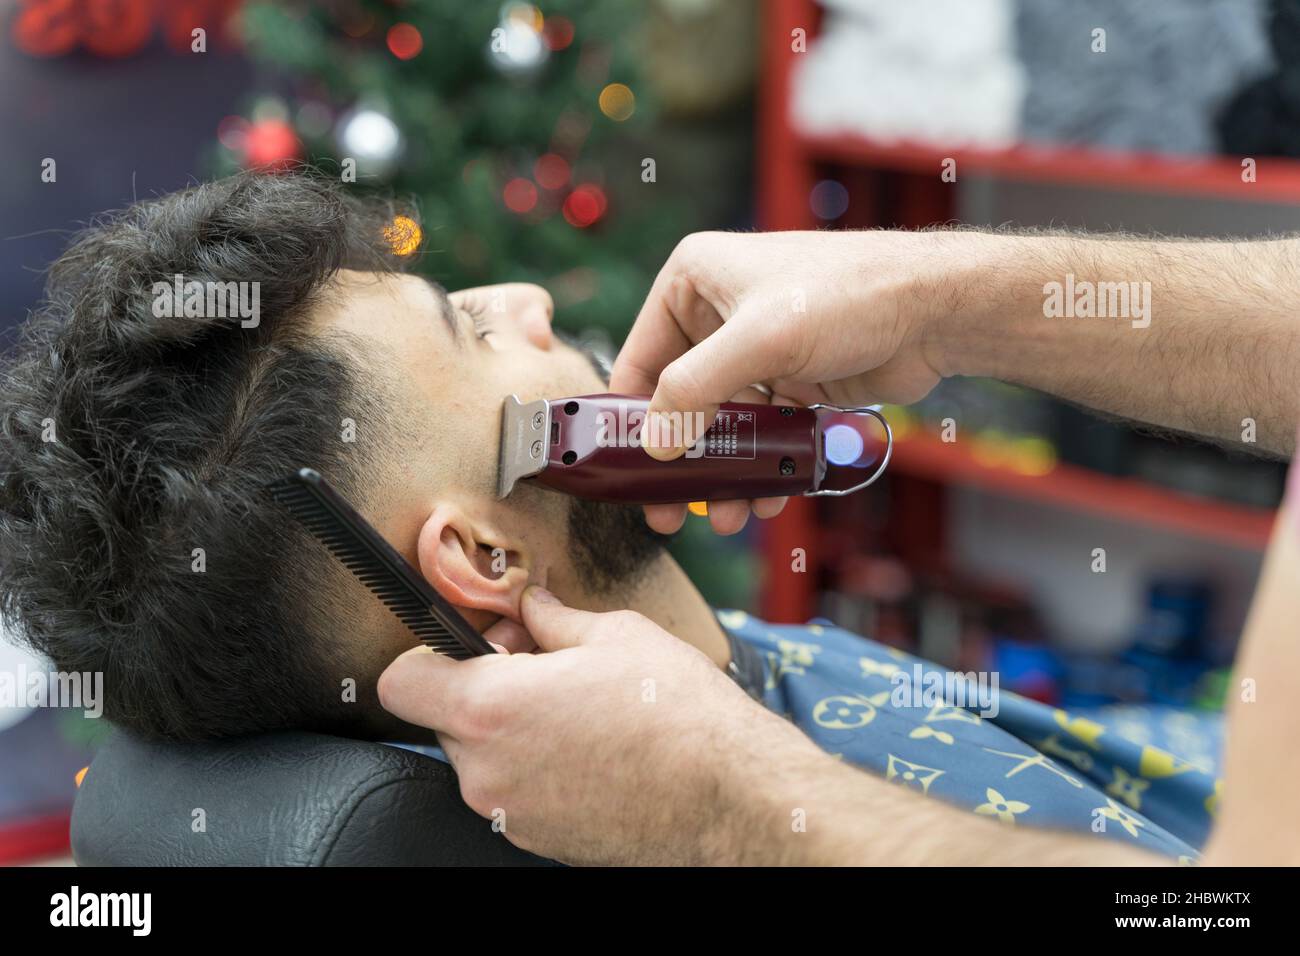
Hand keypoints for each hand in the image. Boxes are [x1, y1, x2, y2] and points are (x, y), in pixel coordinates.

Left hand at [376, 586, 818, 865]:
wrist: (729, 797)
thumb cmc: (678, 714)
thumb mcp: (614, 635)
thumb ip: (553, 618)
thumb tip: (531, 604)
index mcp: (490, 708)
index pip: (401, 681)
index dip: (430, 653)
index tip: (469, 644)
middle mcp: (486, 770)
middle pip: (445, 717)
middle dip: (484, 687)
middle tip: (544, 666)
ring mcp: (509, 813)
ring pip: (482, 756)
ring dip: (513, 729)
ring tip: (580, 710)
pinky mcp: (537, 839)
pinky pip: (515, 790)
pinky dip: (539, 767)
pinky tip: (594, 748)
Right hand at [610, 230, 975, 533]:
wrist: (935, 309)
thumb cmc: (848, 296)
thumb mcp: (760, 340)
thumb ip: (696, 391)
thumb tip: (654, 445)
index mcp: (693, 280)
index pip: (640, 358)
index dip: (630, 419)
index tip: (627, 473)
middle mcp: (718, 312)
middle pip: (678, 398)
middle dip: (679, 458)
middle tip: (669, 511)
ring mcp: (756, 348)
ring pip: (723, 422)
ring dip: (723, 471)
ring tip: (727, 516)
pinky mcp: (791, 377)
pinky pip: (762, 430)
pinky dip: (761, 464)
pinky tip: (766, 496)